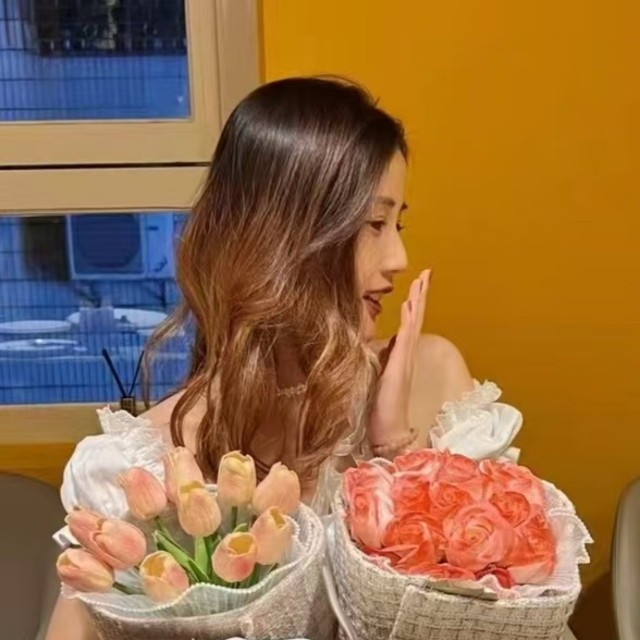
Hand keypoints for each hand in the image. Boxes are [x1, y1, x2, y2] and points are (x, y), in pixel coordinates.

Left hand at [368, 270, 430, 454]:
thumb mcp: (377, 372)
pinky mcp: (399, 365)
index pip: (410, 322)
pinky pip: (406, 337)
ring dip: (417, 301)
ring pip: (414, 323)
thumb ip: (380, 356)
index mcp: (401, 353)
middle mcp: (407, 353)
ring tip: (420, 281)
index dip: (415, 302)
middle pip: (416, 317)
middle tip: (426, 273)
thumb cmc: (381, 404)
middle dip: (421, 294)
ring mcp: (405, 358)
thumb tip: (375, 342)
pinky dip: (409, 320)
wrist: (388, 428)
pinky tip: (409, 306)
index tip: (418, 282)